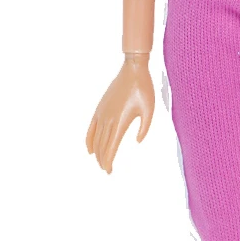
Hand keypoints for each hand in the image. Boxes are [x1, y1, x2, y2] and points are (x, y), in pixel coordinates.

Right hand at [85, 54, 154, 172]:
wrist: (132, 70)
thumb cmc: (143, 88)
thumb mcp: (150, 110)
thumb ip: (144, 128)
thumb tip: (137, 141)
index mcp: (121, 121)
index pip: (111, 147)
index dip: (108, 161)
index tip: (109, 170)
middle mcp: (109, 119)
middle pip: (102, 145)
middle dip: (103, 160)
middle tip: (107, 170)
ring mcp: (102, 113)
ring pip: (96, 138)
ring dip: (97, 153)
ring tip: (100, 162)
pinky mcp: (100, 108)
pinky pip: (91, 128)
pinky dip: (89, 140)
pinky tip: (90, 149)